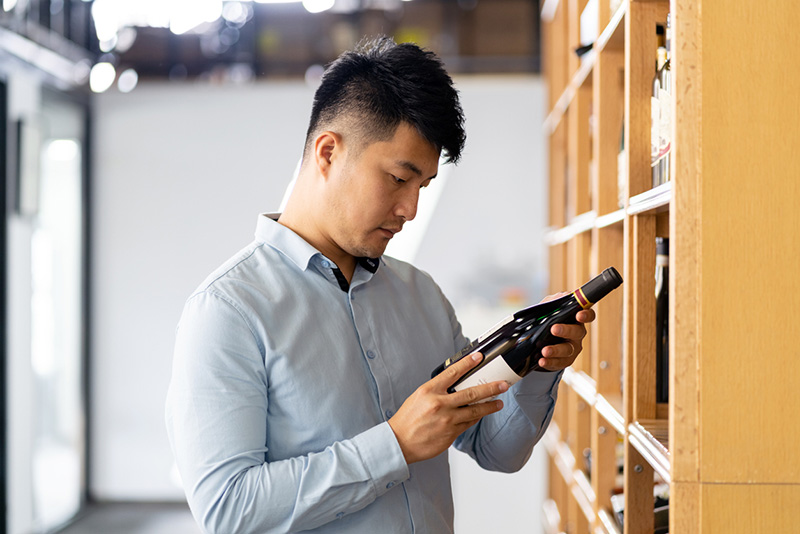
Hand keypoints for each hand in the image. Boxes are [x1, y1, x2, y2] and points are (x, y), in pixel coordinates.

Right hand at [388, 352, 507, 463]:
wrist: (399, 442)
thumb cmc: (408, 419)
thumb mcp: (419, 396)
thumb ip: (437, 390)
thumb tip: (456, 384)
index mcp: (429, 390)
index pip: (453, 372)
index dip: (468, 363)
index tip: (479, 357)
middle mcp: (439, 404)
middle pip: (471, 393)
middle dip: (491, 388)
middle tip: (503, 384)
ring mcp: (447, 420)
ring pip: (474, 411)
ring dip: (489, 406)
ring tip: (498, 403)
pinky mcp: (451, 434)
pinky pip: (468, 424)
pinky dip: (475, 418)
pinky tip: (481, 415)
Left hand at [537, 292, 596, 370]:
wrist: (538, 342)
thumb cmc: (547, 322)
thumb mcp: (548, 309)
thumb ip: (555, 302)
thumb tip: (562, 296)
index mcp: (575, 319)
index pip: (587, 315)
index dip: (586, 315)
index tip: (579, 315)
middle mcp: (577, 334)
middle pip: (577, 332)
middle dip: (566, 330)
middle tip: (554, 329)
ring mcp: (572, 348)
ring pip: (567, 349)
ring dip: (556, 350)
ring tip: (545, 350)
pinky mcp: (564, 361)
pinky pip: (559, 363)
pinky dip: (549, 362)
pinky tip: (542, 360)